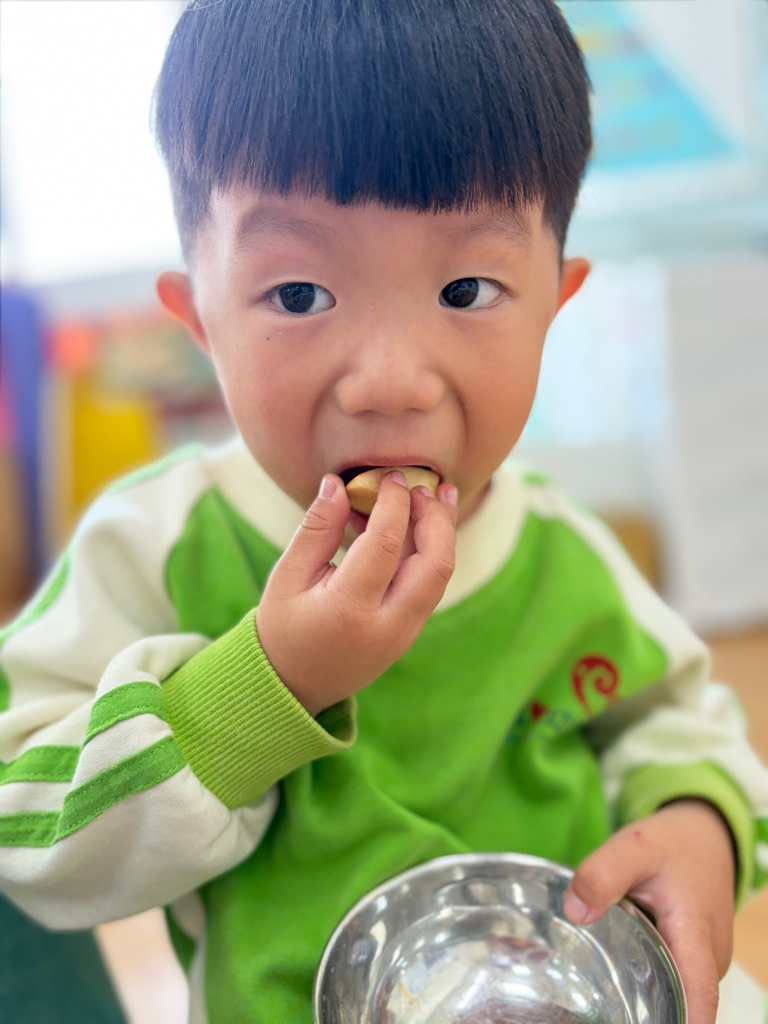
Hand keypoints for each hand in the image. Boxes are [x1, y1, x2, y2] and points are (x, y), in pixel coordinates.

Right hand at [255, 471, 457, 716]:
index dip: (394, 503)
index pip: (387, 544)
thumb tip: (337, 483)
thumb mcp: (287, 577)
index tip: (389, 475)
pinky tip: (419, 523)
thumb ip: (316, 529)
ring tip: (440, 494)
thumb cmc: (282, 629)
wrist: (290, 688)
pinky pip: (430, 586)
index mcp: (350, 610)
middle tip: (423, 485)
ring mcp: (404, 635)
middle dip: (436, 517)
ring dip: (443, 532)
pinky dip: (430, 551)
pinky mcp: (409, 635)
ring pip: (441, 576)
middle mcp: (387, 626)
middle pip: (435, 564)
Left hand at [563, 800, 734, 1023]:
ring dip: (645, 991)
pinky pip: (674, 978)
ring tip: (603, 974)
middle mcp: (709, 958)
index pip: (698, 997)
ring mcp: (705, 961)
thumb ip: (603, 875)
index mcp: (696, 935)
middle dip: (647, 1009)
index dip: (682, 1020)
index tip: (646, 1021)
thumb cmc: (671, 842)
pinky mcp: (697, 959)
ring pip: (675, 991)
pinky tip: (621, 963)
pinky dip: (649, 975)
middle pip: (681, 1001)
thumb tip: (575, 913)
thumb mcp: (633, 847)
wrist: (702, 835)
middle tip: (599, 999)